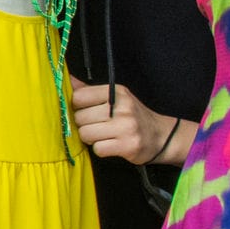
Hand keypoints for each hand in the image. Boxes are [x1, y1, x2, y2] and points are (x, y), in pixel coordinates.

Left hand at [70, 77, 189, 166]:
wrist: (161, 136)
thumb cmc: (132, 116)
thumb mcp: (115, 97)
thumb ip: (90, 91)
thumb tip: (68, 79)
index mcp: (116, 92)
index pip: (79, 97)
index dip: (77, 107)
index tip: (86, 111)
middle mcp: (122, 107)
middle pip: (80, 118)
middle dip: (84, 125)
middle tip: (97, 126)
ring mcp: (126, 127)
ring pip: (86, 134)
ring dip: (91, 138)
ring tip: (103, 135)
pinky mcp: (128, 146)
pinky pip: (98, 149)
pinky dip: (101, 149)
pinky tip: (110, 145)